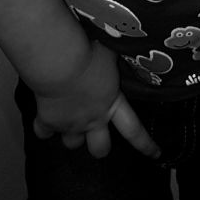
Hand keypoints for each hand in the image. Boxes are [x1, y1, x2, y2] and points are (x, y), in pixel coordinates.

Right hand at [31, 39, 161, 160]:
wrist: (60, 61)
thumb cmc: (89, 51)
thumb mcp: (110, 52)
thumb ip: (116, 59)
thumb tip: (130, 45)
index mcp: (112, 104)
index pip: (134, 130)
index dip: (146, 144)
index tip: (156, 154)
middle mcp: (92, 119)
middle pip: (100, 149)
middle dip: (99, 145)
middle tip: (95, 131)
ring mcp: (69, 124)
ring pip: (72, 144)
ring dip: (71, 135)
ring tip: (68, 119)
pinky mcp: (47, 121)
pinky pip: (43, 133)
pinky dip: (44, 127)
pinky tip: (44, 116)